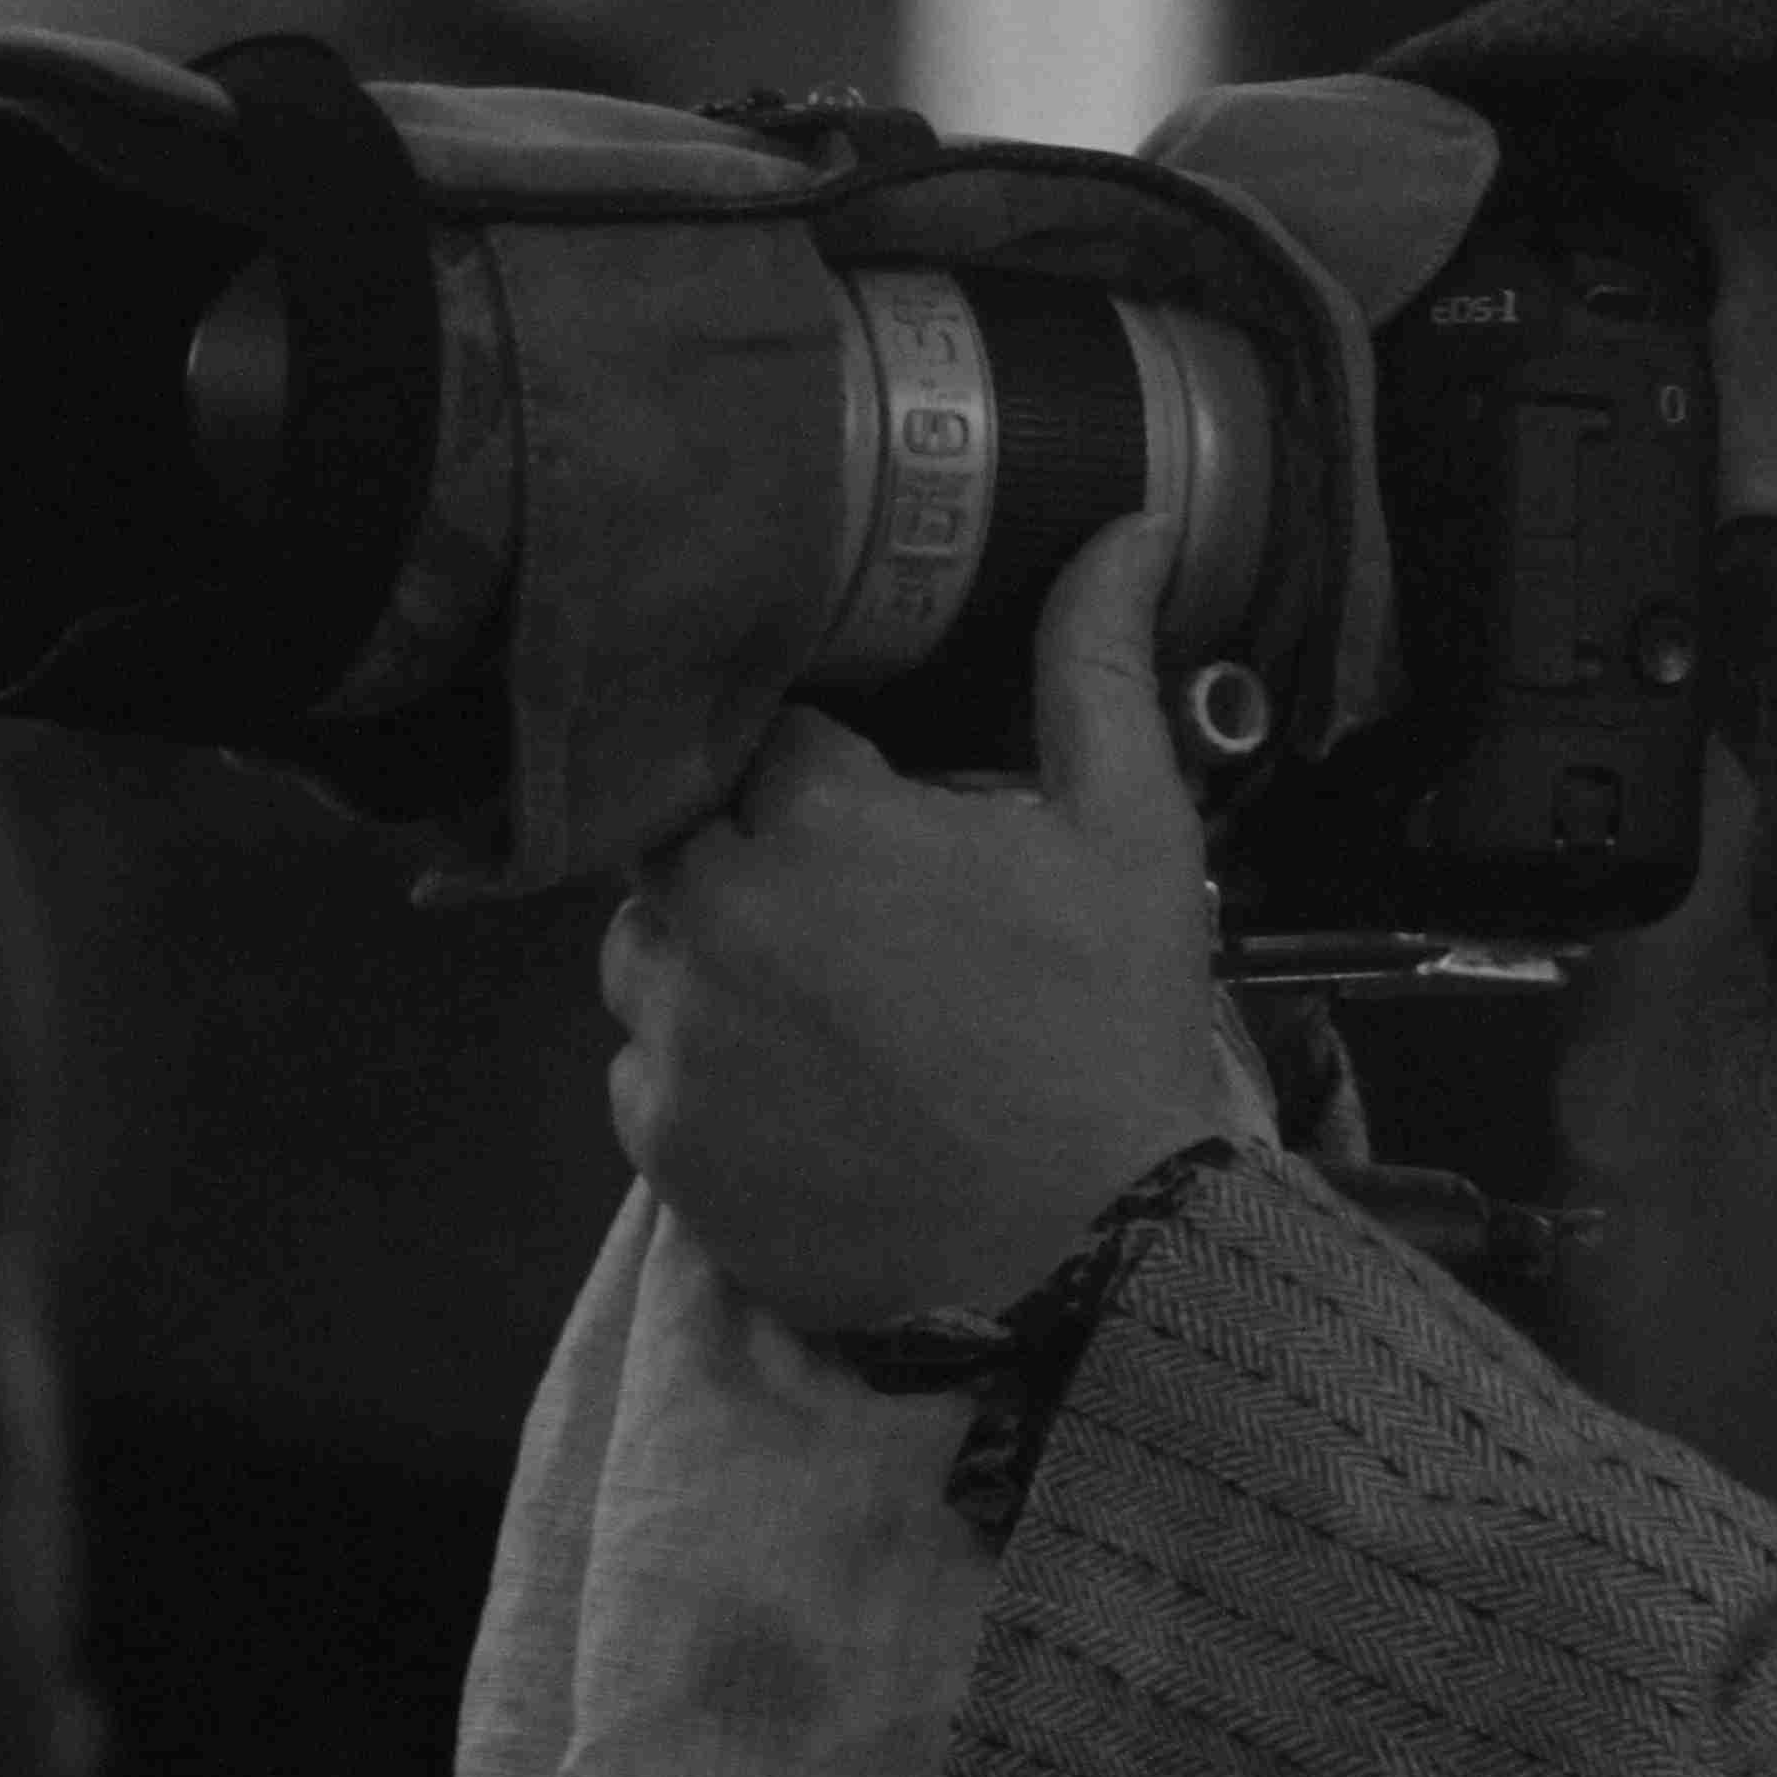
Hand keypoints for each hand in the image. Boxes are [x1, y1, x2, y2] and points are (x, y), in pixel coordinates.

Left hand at [601, 513, 1241, 1330]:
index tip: (883, 805)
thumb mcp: (1131, 832)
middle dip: (756, 849)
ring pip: (648, 946)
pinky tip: (797, 1089)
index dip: (825, 764)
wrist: (1091, 1253)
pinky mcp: (660, 1142)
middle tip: (860, 909)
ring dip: (713, 951)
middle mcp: (713, 911)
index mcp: (814, 815)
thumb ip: (1096, 666)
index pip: (765, 732)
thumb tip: (1127, 523)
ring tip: (822, 1000)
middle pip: (686, 830)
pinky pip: (646, 1067)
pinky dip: (703, 1066)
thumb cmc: (1111, 1027)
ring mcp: (674, 1034)